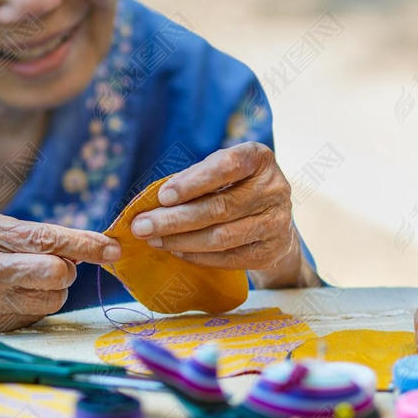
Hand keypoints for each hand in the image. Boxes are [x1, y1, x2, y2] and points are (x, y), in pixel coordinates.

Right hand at [0, 213, 120, 345]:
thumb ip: (26, 236)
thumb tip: (78, 252)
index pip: (47, 239)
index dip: (85, 243)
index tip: (112, 247)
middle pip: (56, 274)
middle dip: (66, 270)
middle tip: (55, 264)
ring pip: (51, 299)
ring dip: (52, 290)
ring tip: (26, 279)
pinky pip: (34, 318)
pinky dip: (34, 306)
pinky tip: (10, 298)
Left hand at [128, 141, 314, 286]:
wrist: (274, 220)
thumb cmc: (236, 187)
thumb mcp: (222, 171)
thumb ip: (195, 179)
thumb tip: (154, 202)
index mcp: (258, 159)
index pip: (227, 166)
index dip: (193, 182)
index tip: (162, 196)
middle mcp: (273, 189)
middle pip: (219, 207)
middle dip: (175, 218)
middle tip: (141, 226)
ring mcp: (275, 222)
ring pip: (221, 237)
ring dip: (181, 240)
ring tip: (153, 239)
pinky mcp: (270, 251)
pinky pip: (228, 259)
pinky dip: (197, 256)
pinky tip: (176, 251)